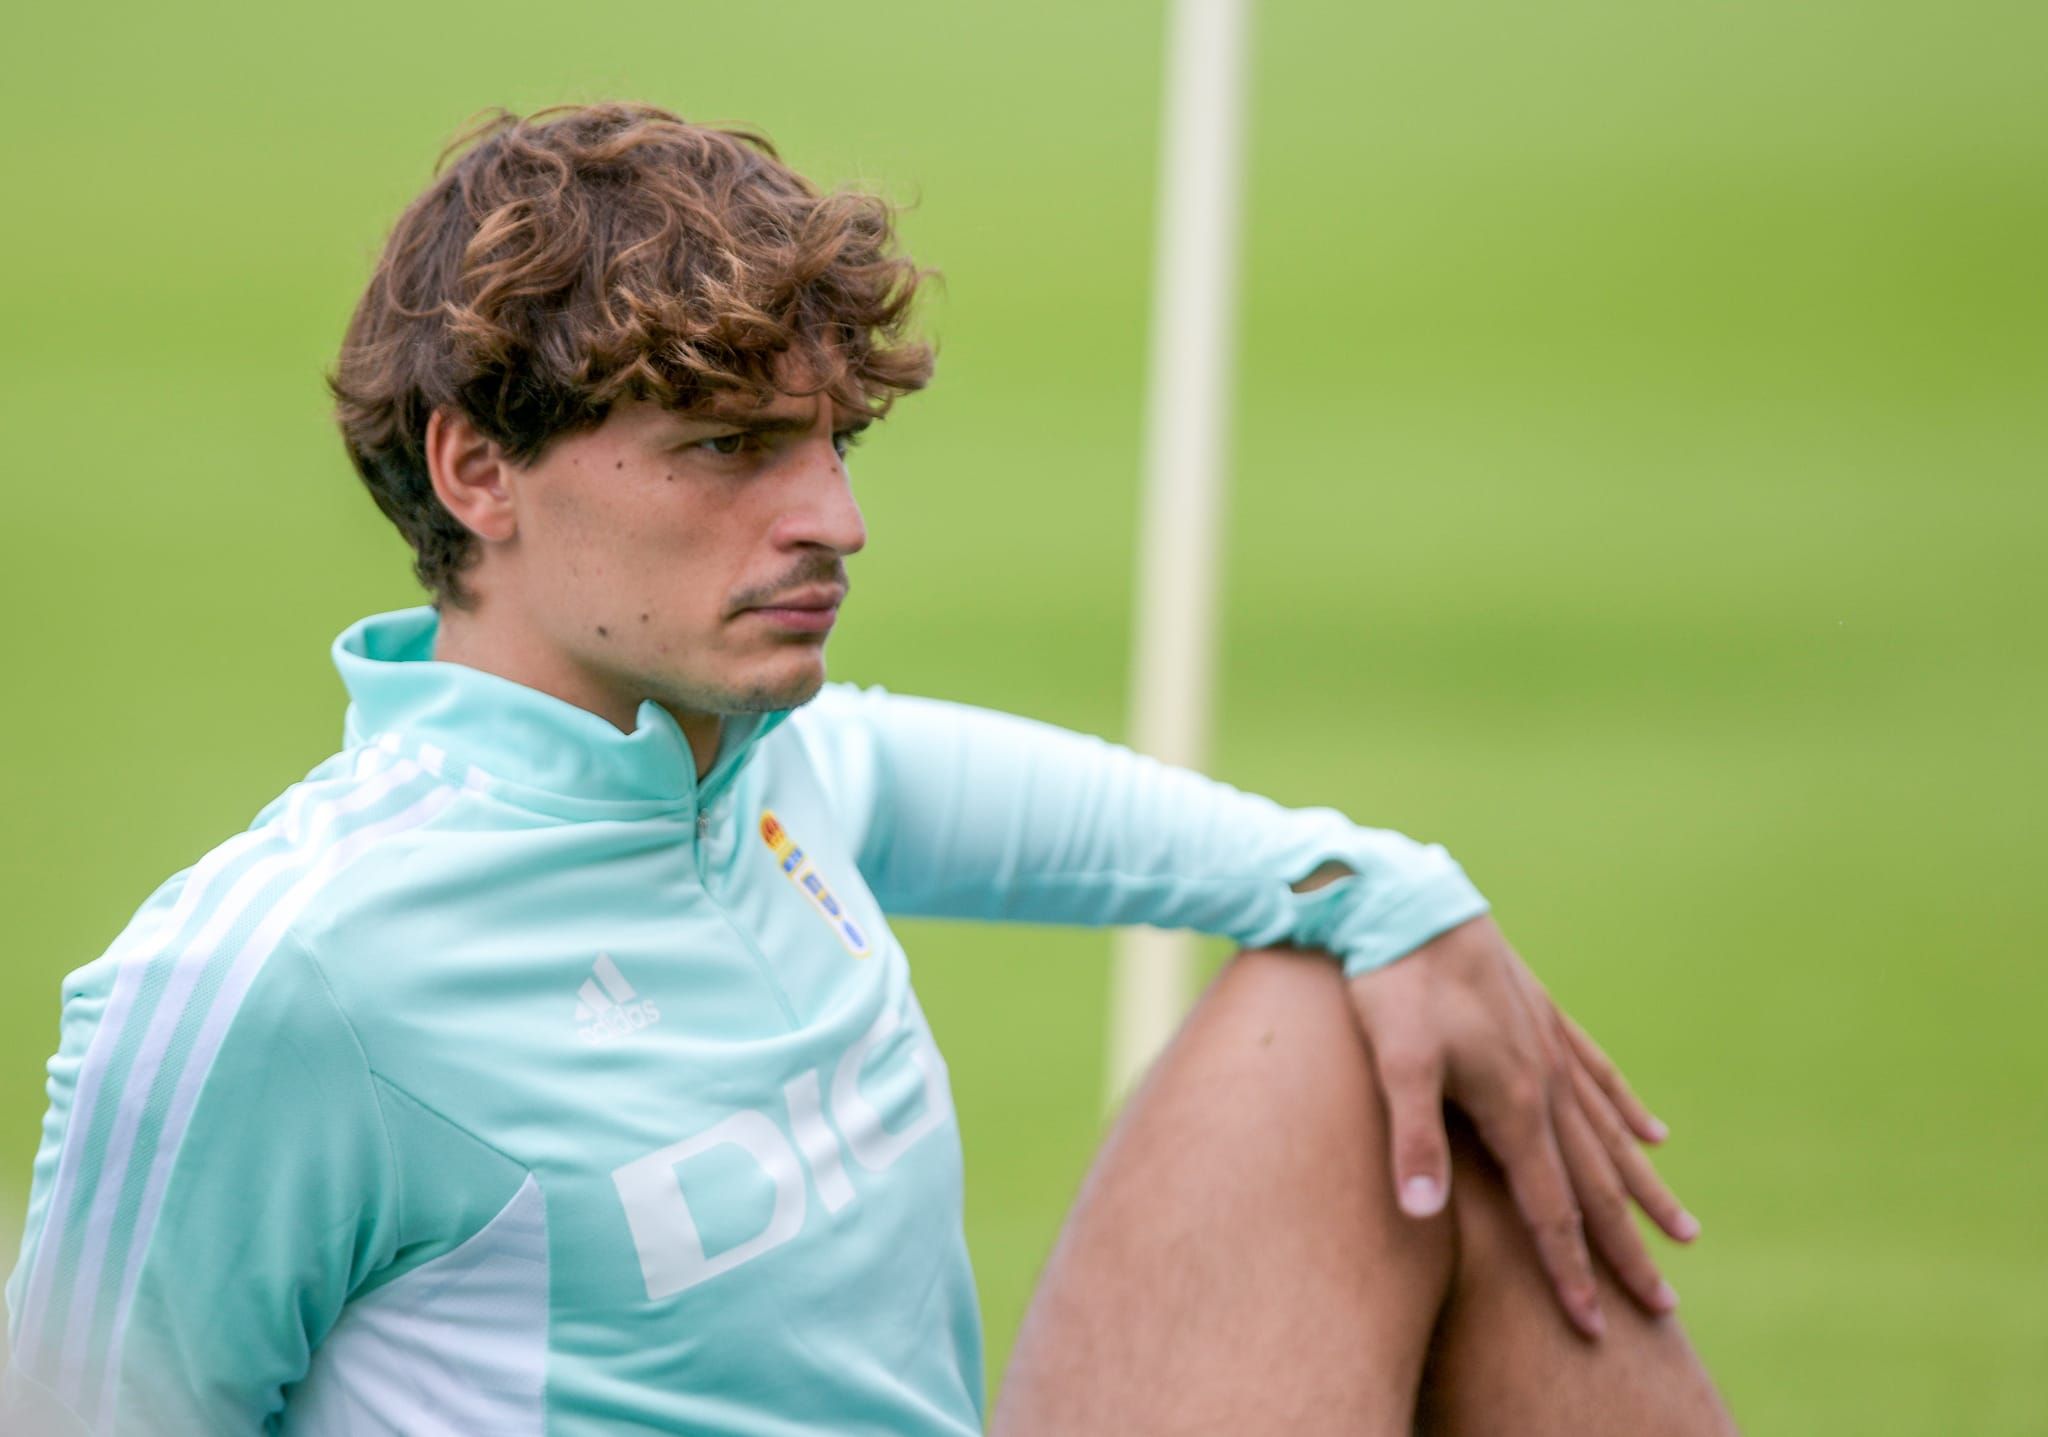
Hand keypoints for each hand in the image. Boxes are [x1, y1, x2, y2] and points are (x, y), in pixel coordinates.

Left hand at [1345, 913, 1699, 1337]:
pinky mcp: (1541, 1016)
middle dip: (1624, 1248)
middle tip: (1663, 1306)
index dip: (1569, 1269)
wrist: (1405, 898)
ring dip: (1641, 1189)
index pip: (1549, 1206)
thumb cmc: (1392, 981)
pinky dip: (1627, 1111)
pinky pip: (1599, 1076)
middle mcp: (1546, 1079)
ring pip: (1607, 1135)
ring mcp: (1550, 1046)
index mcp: (1514, 1101)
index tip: (1595, 1324)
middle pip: (1594, 1182)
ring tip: (1683, 1233)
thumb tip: (1425, 1216)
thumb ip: (1413, 1140)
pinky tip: (1654, 1136)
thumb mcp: (1393, 1061)